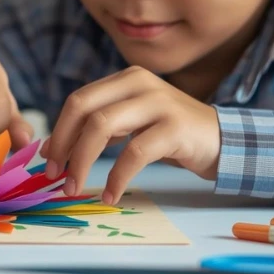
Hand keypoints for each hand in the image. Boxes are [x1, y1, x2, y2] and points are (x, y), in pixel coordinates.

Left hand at [43, 66, 220, 202]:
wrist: (226, 141)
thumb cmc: (172, 135)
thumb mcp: (132, 123)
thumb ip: (100, 127)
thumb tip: (54, 148)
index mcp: (125, 79)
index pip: (78, 100)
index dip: (58, 130)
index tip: (47, 159)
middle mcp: (139, 83)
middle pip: (84, 109)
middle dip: (63, 144)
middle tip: (54, 174)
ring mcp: (158, 102)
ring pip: (102, 127)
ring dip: (82, 161)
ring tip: (74, 187)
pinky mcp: (174, 128)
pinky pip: (134, 154)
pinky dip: (117, 177)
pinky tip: (110, 194)